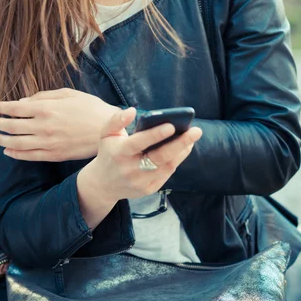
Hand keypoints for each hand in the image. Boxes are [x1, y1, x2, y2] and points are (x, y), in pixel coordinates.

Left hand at [0, 88, 120, 160]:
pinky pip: (29, 156)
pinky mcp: (53, 155)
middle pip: (12, 127)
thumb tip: (23, 103)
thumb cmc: (90, 108)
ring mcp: (47, 143)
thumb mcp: (68, 94)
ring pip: (17, 144)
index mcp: (46, 108)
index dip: (2, 108)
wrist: (108, 129)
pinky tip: (8, 151)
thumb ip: (43, 97)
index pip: (15, 109)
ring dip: (2, 141)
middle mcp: (43, 126)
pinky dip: (15, 154)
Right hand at [85, 107, 202, 203]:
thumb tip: (133, 110)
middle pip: (159, 157)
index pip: (138, 143)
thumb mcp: (106, 134)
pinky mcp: (149, 189)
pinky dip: (177, 159)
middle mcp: (130, 169)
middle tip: (196, 131)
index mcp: (119, 153)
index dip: (154, 135)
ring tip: (192, 136)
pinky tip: (184, 148)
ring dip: (182, 150)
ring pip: (167, 165)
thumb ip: (117, 120)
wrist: (103, 184)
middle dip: (180, 143)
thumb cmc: (109, 152)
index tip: (171, 125)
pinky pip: (167, 173)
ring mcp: (141, 182)